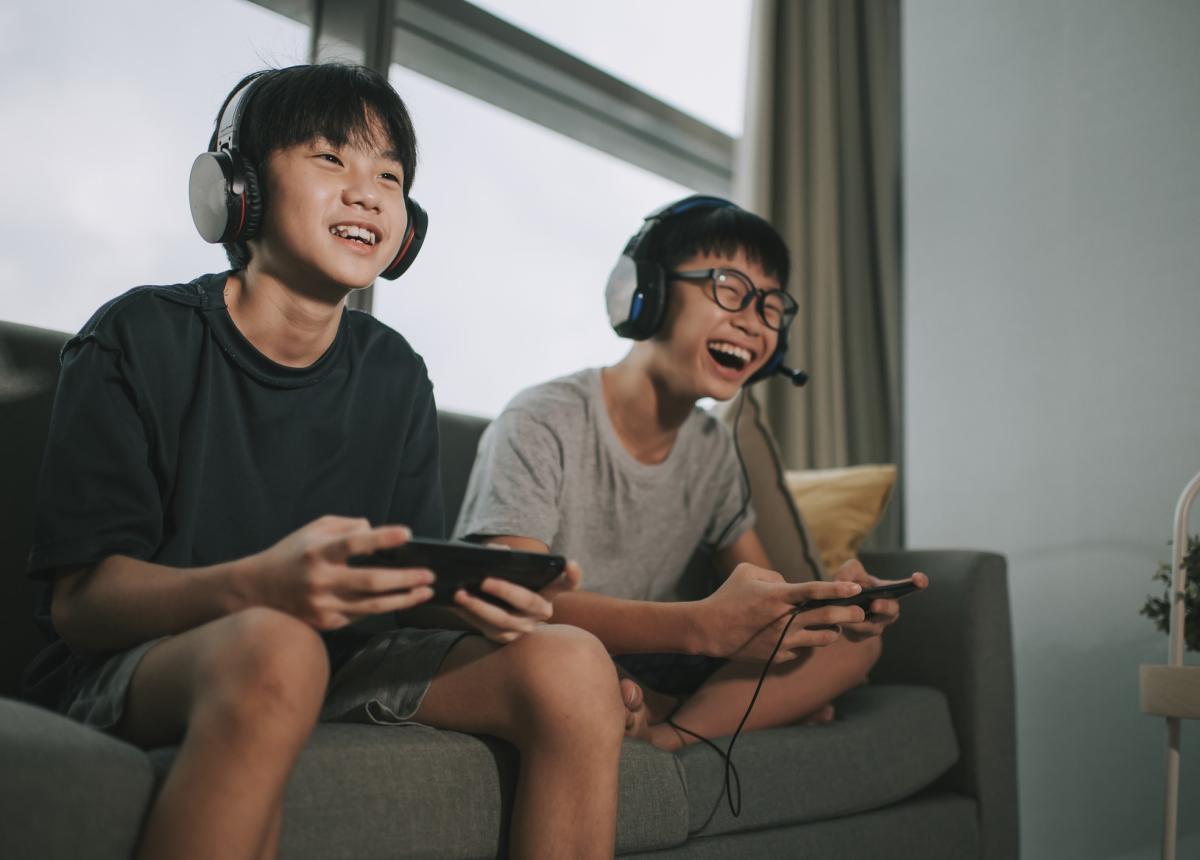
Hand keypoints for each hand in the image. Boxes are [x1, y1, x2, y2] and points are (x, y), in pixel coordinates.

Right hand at [245, 515, 434, 629]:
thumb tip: (374, 530)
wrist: (257, 590)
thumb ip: (346, 527)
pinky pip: (361, 615)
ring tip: (425, 591)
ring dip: (403, 599)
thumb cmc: (292, 554)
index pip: (355, 543)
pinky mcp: (325, 623)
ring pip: (372, 606)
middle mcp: (321, 580)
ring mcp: (323, 605)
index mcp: (318, 552)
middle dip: (405, 579)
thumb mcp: (313, 530)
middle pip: (371, 582)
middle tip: (429, 574)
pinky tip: (400, 600)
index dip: (382, 537)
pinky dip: (381, 607)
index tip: (407, 534)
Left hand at [450, 558, 582, 644]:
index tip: (569, 563)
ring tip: (460, 595)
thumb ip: (507, 555)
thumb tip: (496, 552)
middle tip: (485, 580)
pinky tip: (455, 605)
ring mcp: (525, 627)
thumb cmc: (510, 578)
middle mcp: (542, 611)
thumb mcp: (512, 567)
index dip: (571, 575)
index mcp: (550, 589)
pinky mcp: (506, 638)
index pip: (568, 582)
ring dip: (479, 608)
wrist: (501, 605)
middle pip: (528, 601)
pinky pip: (487, 630)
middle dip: (505, 590)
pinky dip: (469, 616)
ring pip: (504, 621)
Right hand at [693, 563, 866, 662]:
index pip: (814, 590)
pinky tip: (802, 637)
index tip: (856, 588)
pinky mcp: (779, 656)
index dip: (837, 589)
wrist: (708, 630)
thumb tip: (791, 585)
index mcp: (778, 596)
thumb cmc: (727, 597)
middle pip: (827, 617)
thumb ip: (774, 576)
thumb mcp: (747, 573)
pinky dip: (805, 642)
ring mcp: (783, 640)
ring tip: (835, 626)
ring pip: (821, 638)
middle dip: (849, 614)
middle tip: (860, 611)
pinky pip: (802, 649)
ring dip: (832, 631)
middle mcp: (784, 619)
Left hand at [831, 559, 928, 641]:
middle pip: (892, 611)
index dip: (918, 583)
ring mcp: (876, 625)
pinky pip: (856, 634)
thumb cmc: (849, 587)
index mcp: (888, 591)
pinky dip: (847, 627)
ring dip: (861, 622)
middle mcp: (887, 610)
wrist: (837, 609)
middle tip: (875, 604)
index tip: (921, 579)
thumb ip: (849, 571)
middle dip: (885, 608)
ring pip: (872, 627)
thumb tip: (843, 582)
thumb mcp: (849, 573)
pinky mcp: (861, 636)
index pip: (908, 586)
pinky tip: (839, 621)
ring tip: (849, 616)